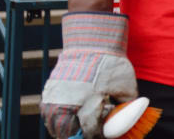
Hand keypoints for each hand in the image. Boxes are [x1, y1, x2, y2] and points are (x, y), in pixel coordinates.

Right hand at [40, 12, 136, 138]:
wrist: (92, 43)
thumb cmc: (112, 66)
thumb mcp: (127, 86)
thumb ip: (126, 107)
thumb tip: (127, 122)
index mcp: (89, 102)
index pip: (90, 131)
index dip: (97, 135)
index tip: (102, 134)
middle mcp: (69, 102)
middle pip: (67, 133)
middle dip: (79, 135)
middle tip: (88, 132)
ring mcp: (55, 97)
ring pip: (53, 125)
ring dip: (64, 129)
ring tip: (76, 127)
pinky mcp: (48, 92)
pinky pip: (47, 113)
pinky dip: (55, 118)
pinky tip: (67, 116)